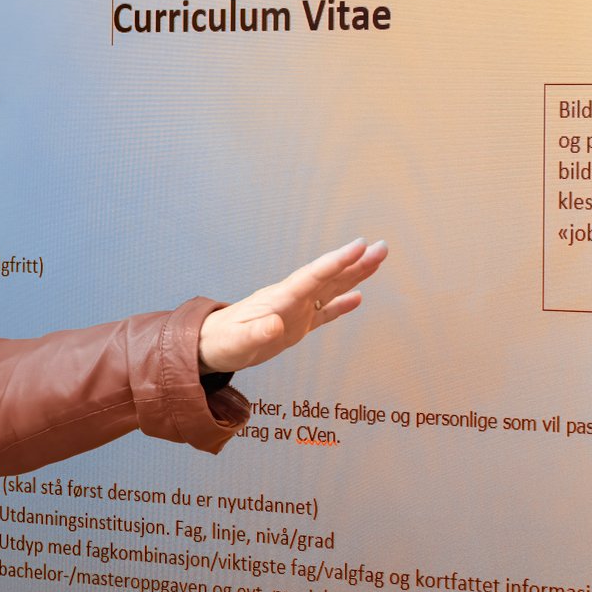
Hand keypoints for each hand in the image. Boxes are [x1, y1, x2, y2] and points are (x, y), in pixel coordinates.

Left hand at [197, 238, 387, 374]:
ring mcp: (294, 310)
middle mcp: (290, 299)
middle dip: (355, 262)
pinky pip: (323, 311)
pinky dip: (341, 304)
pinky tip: (358, 297)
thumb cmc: (221, 342)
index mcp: (280, 299)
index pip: (314, 276)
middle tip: (382, 247)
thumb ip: (256, 333)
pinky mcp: (295, 325)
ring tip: (378, 261)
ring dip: (354, 275)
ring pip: (330, 288)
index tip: (360, 246)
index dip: (337, 261)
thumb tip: (275, 325)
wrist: (210, 346)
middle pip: (328, 276)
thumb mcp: (237, 342)